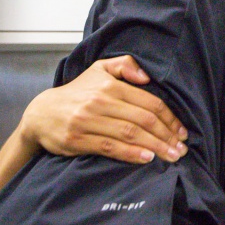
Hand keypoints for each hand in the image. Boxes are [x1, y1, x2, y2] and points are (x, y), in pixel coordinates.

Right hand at [18, 55, 187, 163]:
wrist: (42, 113)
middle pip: (143, 120)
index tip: (182, 131)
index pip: (149, 102)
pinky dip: (131, 153)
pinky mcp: (78, 139)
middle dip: (167, 135)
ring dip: (155, 147)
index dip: (170, 118)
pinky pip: (111, 147)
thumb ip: (125, 65)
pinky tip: (147, 159)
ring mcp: (88, 120)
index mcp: (111, 85)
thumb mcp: (100, 69)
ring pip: (130, 134)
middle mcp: (100, 101)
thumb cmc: (78, 92)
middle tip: (182, 148)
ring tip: (172, 156)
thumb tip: (147, 77)